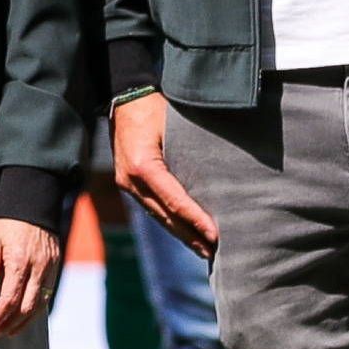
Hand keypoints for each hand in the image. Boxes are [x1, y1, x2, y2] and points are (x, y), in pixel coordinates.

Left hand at [0, 215, 60, 336]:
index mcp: (19, 262)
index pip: (8, 300)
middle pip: (25, 308)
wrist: (33, 201)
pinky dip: (35, 310)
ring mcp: (50, 268)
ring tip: (8, 332)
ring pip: (39, 305)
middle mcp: (38, 268)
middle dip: (8, 324)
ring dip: (23, 322)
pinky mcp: (56, 266)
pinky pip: (47, 294)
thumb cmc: (6, 222)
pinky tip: (24, 316)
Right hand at [110, 90, 215, 255]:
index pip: (174, 200)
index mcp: (142, 165)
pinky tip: (186, 232)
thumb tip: (223, 177)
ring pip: (158, 216)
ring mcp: (126, 184)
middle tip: (216, 253)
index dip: (196, 220)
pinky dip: (170, 221)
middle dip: (191, 236)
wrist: (125, 95)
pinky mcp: (128, 183)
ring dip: (182, 234)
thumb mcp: (175, 125)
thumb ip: (194, 151)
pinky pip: (152, 207)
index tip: (216, 236)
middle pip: (165, 216)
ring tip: (205, 250)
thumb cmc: (155, 105)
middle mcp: (130, 180)